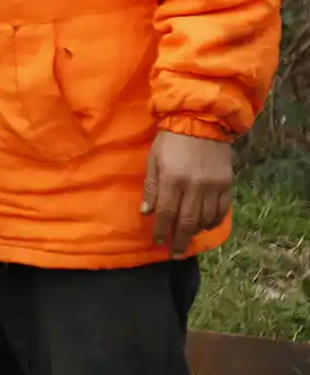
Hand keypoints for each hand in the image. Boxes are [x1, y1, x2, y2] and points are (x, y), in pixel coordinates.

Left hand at [141, 130, 234, 255]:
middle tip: (173, 253)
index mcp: (172, 179)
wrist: (201, 121)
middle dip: (179, 240)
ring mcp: (213, 187)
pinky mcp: (226, 184)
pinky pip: (221, 210)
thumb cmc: (171, 140)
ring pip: (205, 219)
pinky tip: (205, 226)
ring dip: (195, 233)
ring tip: (186, 241)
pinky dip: (213, 222)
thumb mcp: (154, 159)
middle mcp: (194, 186)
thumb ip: (152, 187)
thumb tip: (147, 212)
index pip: (166, 213)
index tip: (157, 242)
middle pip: (187, 222)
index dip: (162, 231)